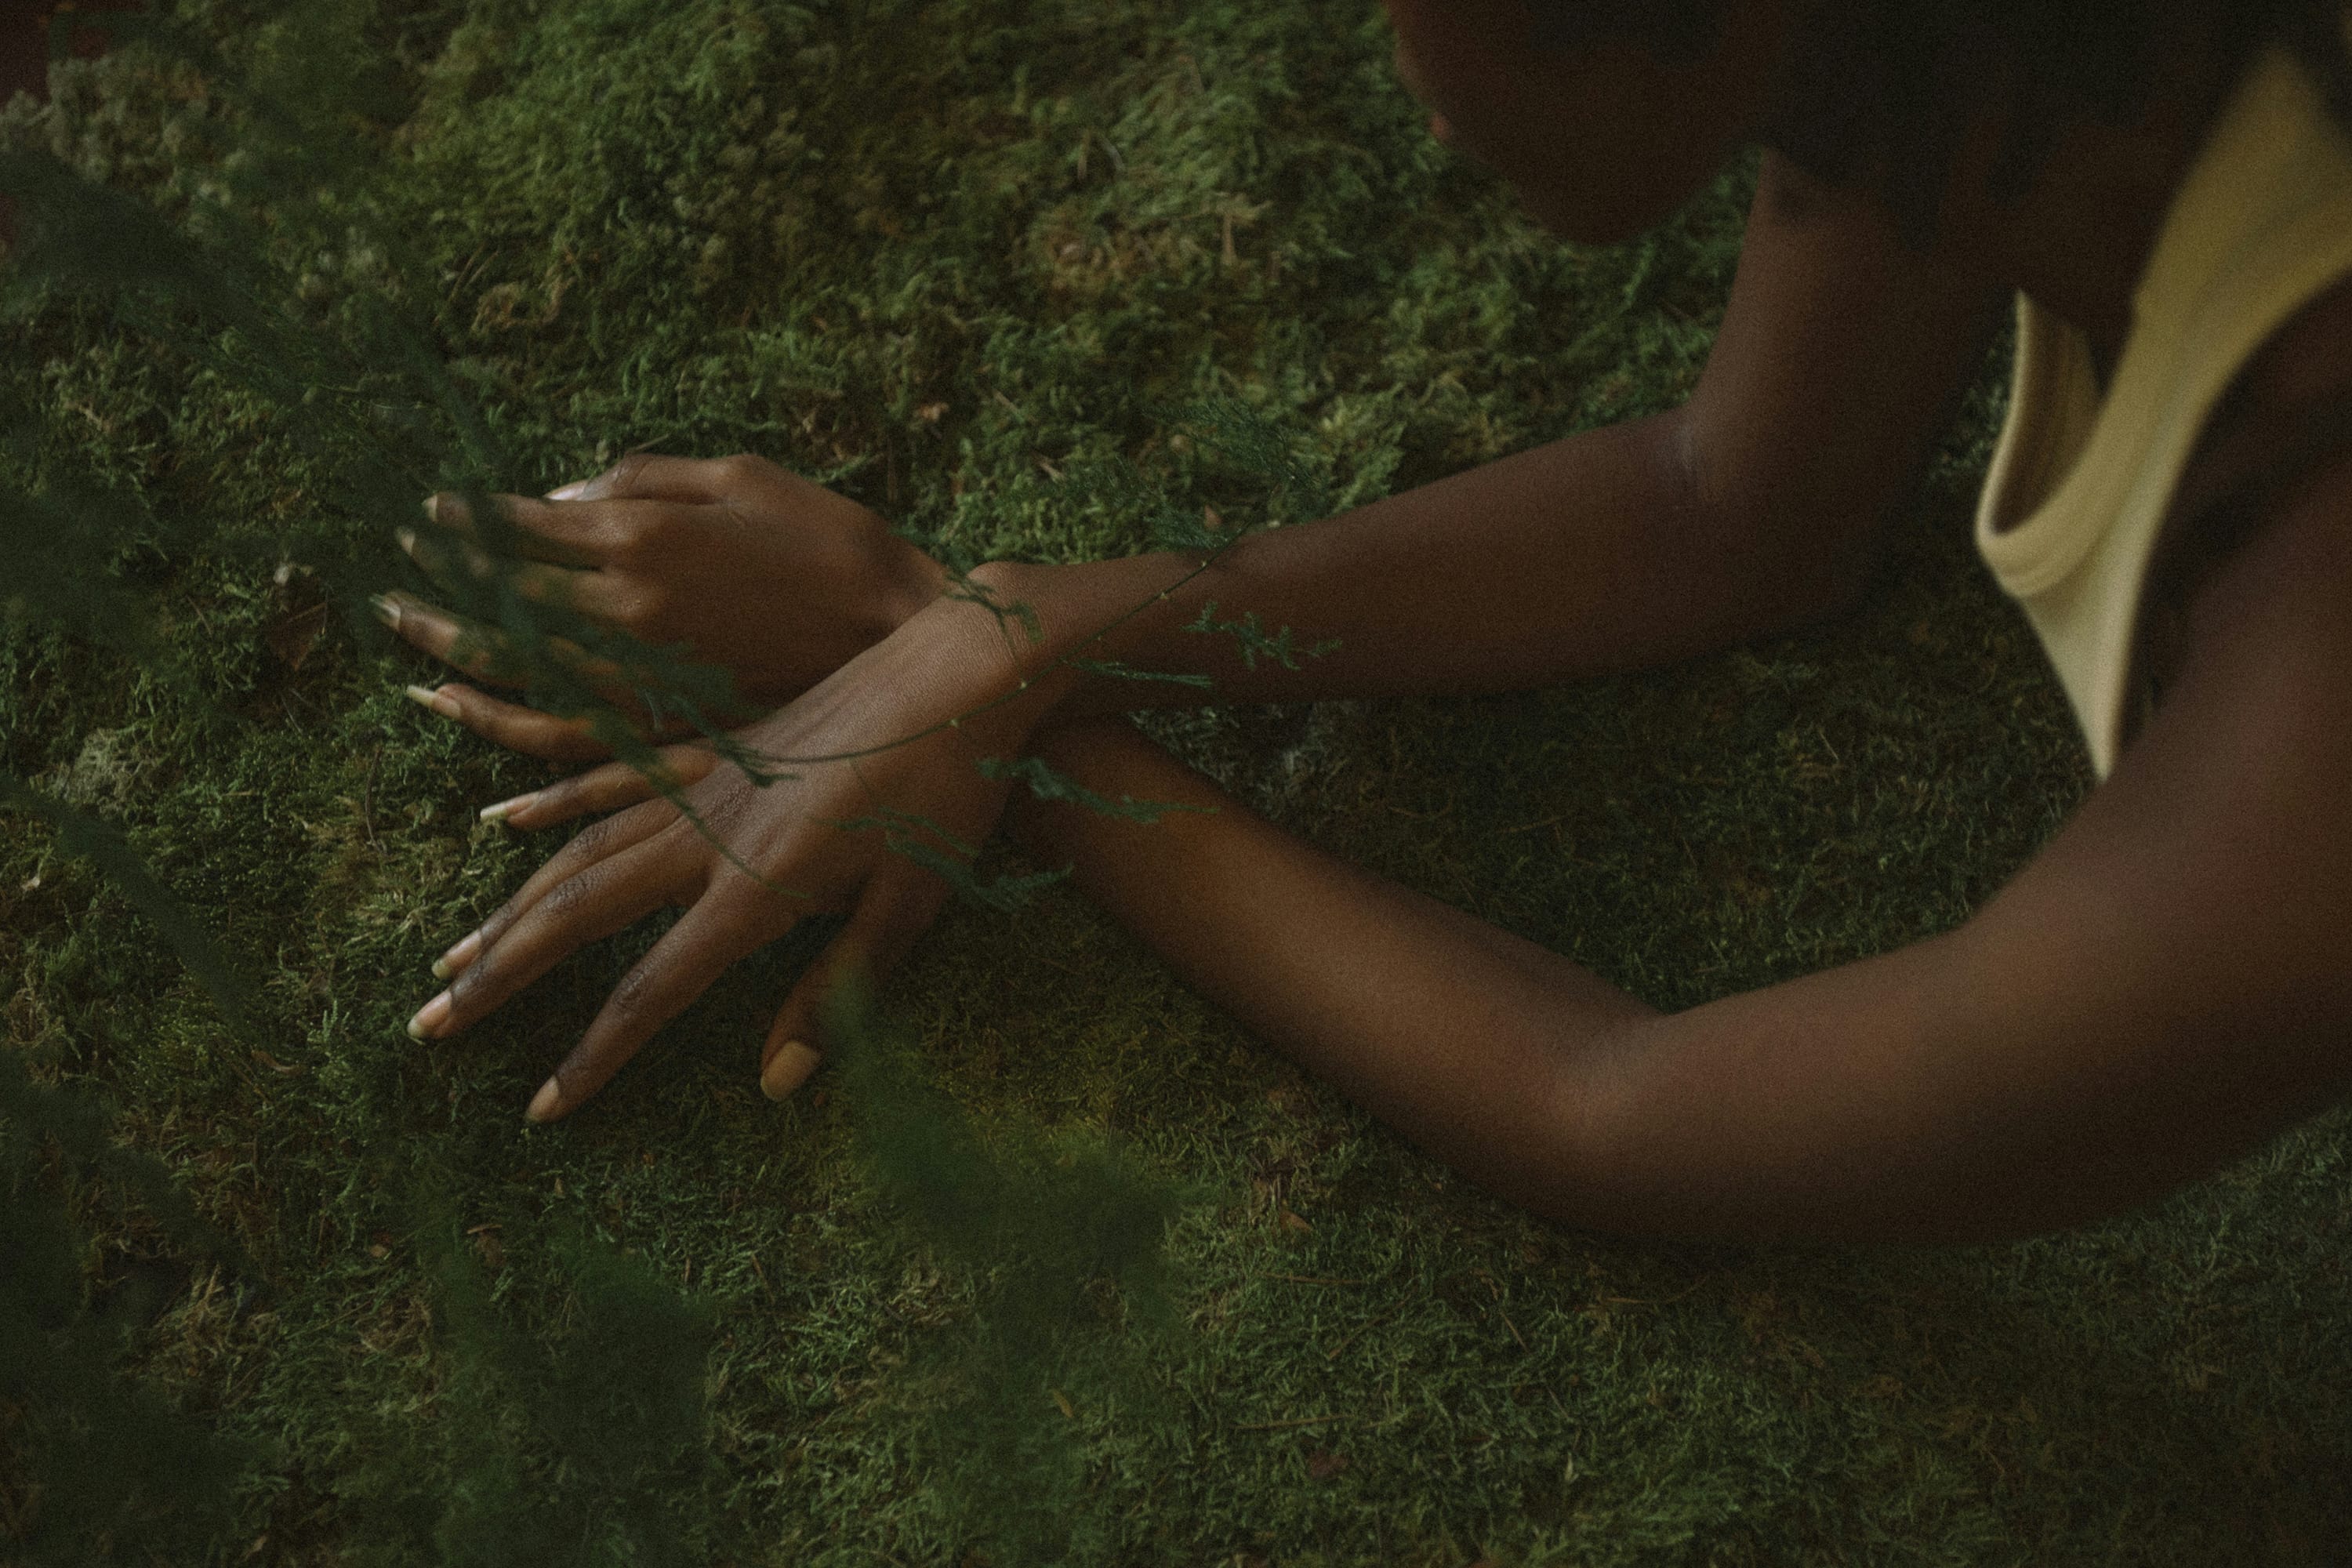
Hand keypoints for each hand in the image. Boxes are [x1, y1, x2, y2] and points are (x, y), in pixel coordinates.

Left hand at [378, 453, 947, 756]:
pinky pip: (568, 743)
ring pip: (520, 680)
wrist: (907, 632)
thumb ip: (644, 480)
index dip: (470, 521)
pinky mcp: (671, 727)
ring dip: (457, 663)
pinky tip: (473, 727)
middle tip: (392, 582)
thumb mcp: (740, 475)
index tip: (430, 514)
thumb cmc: (831, 540)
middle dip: (440, 590)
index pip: (523, 528)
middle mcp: (625, 615)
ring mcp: (643, 680)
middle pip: (503, 606)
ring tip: (411, 650)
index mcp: (641, 539)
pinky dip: (513, 737)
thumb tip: (564, 497)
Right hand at [406, 592, 1049, 1120]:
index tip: (543, 1108)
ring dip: (509, 906)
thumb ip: (837, 996)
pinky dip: (551, 803)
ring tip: (451, 953)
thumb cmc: (953, 794)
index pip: (653, 990)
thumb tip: (773, 1085)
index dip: (594, 1056)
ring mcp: (705, 783)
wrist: (965, 670)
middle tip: (428, 1024)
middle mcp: (709, 835)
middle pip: (579, 917)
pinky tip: (503, 818)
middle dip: (501, 977)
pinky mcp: (717, 745)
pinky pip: (612, 777)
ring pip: (578, 852)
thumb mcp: (911, 907)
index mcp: (758, 888)